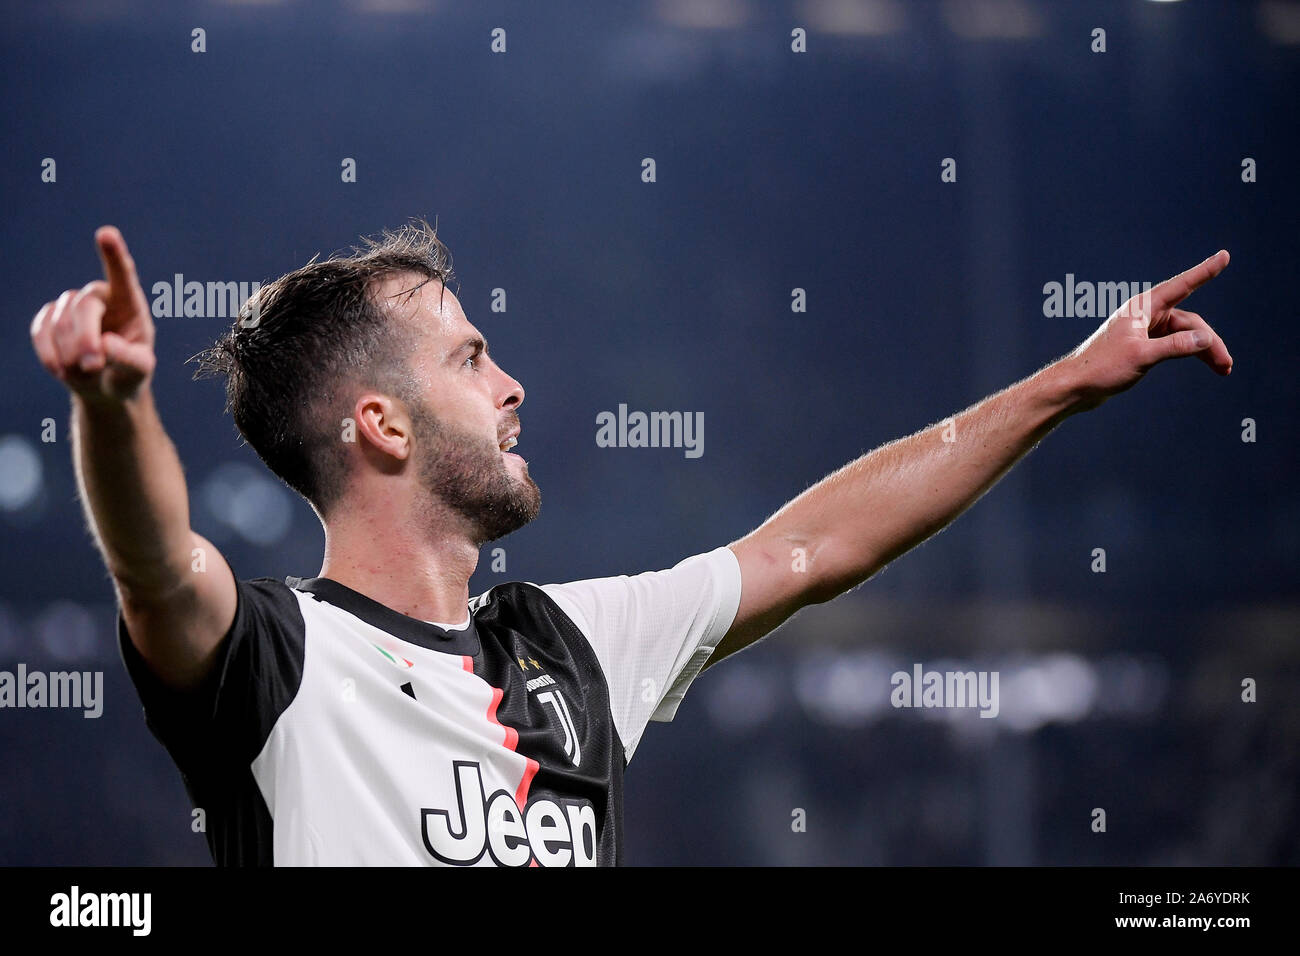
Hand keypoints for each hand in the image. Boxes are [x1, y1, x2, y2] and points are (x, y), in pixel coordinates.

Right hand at [30, 226, 157, 402]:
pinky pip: (41, 330)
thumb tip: (105, 343)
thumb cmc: (129, 373)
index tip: (106, 234)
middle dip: (86, 339)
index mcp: (130, 303)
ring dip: (71, 354)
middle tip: (93, 366)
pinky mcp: (49, 319)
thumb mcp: (139, 370)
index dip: (114, 254)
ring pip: (61, 321)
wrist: (105, 387)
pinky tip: (62, 370)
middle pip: (85, 306)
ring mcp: (71, 306)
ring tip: (88, 373)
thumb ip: (129, 358)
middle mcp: (100, 297)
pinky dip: (50, 354)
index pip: (123, 274)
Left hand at [1066, 250, 1232, 408]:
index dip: (1205, 272)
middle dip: (1209, 341)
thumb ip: (1174, 346)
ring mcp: (1143, 330)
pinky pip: (1173, 344)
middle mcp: (1144, 315)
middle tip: (1226, 364)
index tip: (1224, 256)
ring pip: (1183, 334)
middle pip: (1189, 321)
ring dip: (1202, 350)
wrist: (1075, 386)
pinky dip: (1188, 353)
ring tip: (1222, 369)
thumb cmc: (1101, 368)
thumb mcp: (1141, 356)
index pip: (1182, 286)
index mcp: (1142, 308)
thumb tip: (1205, 338)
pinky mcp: (1141, 346)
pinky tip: (1203, 363)